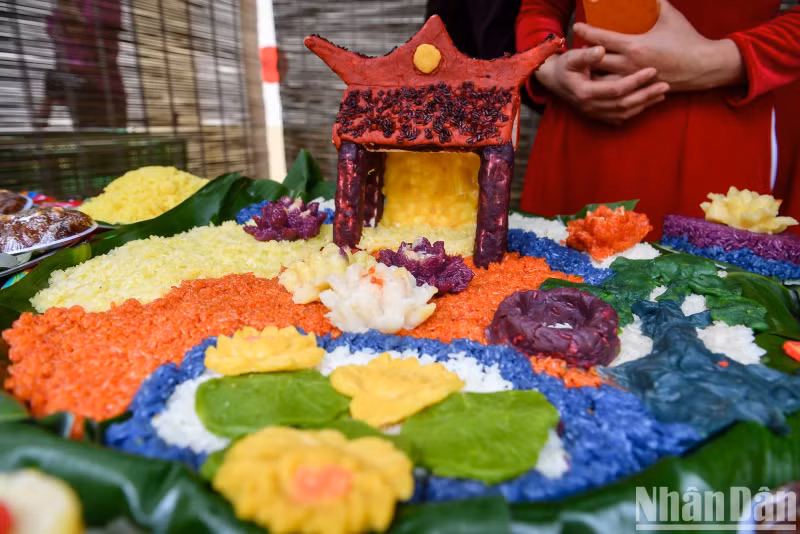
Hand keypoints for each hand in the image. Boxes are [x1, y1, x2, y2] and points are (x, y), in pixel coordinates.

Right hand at [535, 46, 669, 124]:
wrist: (554, 81)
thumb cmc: (566, 66)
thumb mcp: (572, 57)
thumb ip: (587, 55)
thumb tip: (601, 51)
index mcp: (585, 93)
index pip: (616, 89)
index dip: (635, 80)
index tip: (652, 70)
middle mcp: (590, 107)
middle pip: (624, 104)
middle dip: (646, 95)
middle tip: (665, 85)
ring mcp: (594, 114)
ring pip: (624, 113)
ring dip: (644, 105)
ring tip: (661, 95)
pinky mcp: (598, 117)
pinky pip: (619, 118)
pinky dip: (635, 112)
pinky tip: (647, 104)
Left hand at [574, 0, 743, 91]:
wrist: (702, 66)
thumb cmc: (686, 40)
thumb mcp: (670, 16)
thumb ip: (656, 2)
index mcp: (634, 46)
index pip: (602, 39)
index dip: (587, 32)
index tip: (577, 26)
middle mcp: (629, 65)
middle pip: (595, 61)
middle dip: (584, 53)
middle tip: (579, 45)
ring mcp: (632, 79)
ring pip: (601, 78)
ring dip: (592, 70)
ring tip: (585, 63)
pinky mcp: (638, 88)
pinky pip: (614, 88)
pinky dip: (603, 82)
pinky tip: (599, 77)